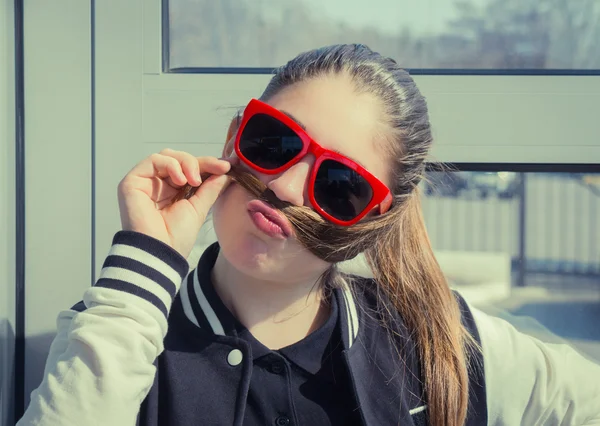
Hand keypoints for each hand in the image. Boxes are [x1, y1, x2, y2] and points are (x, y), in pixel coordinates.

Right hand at [117, 148, 231, 258]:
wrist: (160, 252)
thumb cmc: (177, 236)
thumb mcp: (199, 207)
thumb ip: (210, 188)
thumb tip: (225, 172)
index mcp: (172, 191)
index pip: (189, 168)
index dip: (208, 164)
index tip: (226, 166)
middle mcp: (157, 184)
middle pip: (178, 158)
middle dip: (199, 162)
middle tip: (215, 170)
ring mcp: (145, 182)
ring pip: (167, 155)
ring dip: (186, 163)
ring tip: (195, 181)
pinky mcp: (132, 181)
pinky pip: (153, 160)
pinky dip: (171, 165)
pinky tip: (181, 180)